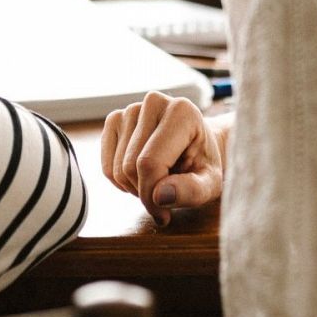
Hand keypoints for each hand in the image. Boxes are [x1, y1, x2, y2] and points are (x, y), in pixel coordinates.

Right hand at [100, 92, 225, 225]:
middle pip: (130, 166)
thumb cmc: (204, 166)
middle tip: (165, 194)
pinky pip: (106, 166)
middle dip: (144, 192)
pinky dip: (121, 181)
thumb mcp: (210, 184)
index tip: (164, 214)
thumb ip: (191, 191)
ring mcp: (130, 109)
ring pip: (117, 169)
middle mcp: (154, 102)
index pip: (150, 163)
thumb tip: (159, 196)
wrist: (197, 148)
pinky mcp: (115, 120)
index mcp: (182, 112)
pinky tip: (141, 175)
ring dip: (134, 187)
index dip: (152, 197)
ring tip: (157, 181)